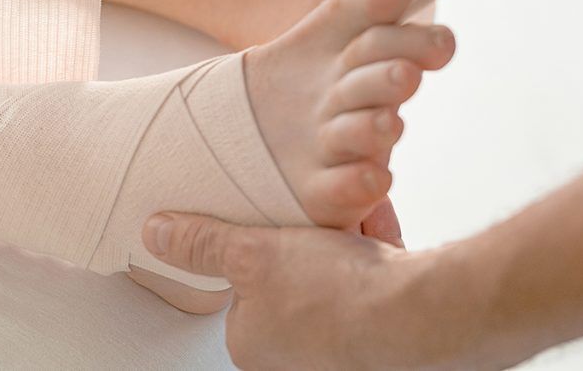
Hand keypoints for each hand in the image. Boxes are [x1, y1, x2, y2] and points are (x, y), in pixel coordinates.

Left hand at [141, 212, 475, 369]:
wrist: (425, 313)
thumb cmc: (337, 294)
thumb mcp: (251, 252)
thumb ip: (202, 243)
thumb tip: (156, 234)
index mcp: (254, 344)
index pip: (242, 284)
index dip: (262, 243)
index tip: (279, 225)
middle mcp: (296, 357)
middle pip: (292, 276)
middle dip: (311, 239)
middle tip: (324, 226)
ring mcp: (342, 351)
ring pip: (336, 272)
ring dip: (347, 239)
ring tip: (357, 227)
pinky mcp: (384, 338)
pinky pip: (373, 280)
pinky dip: (377, 251)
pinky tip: (383, 241)